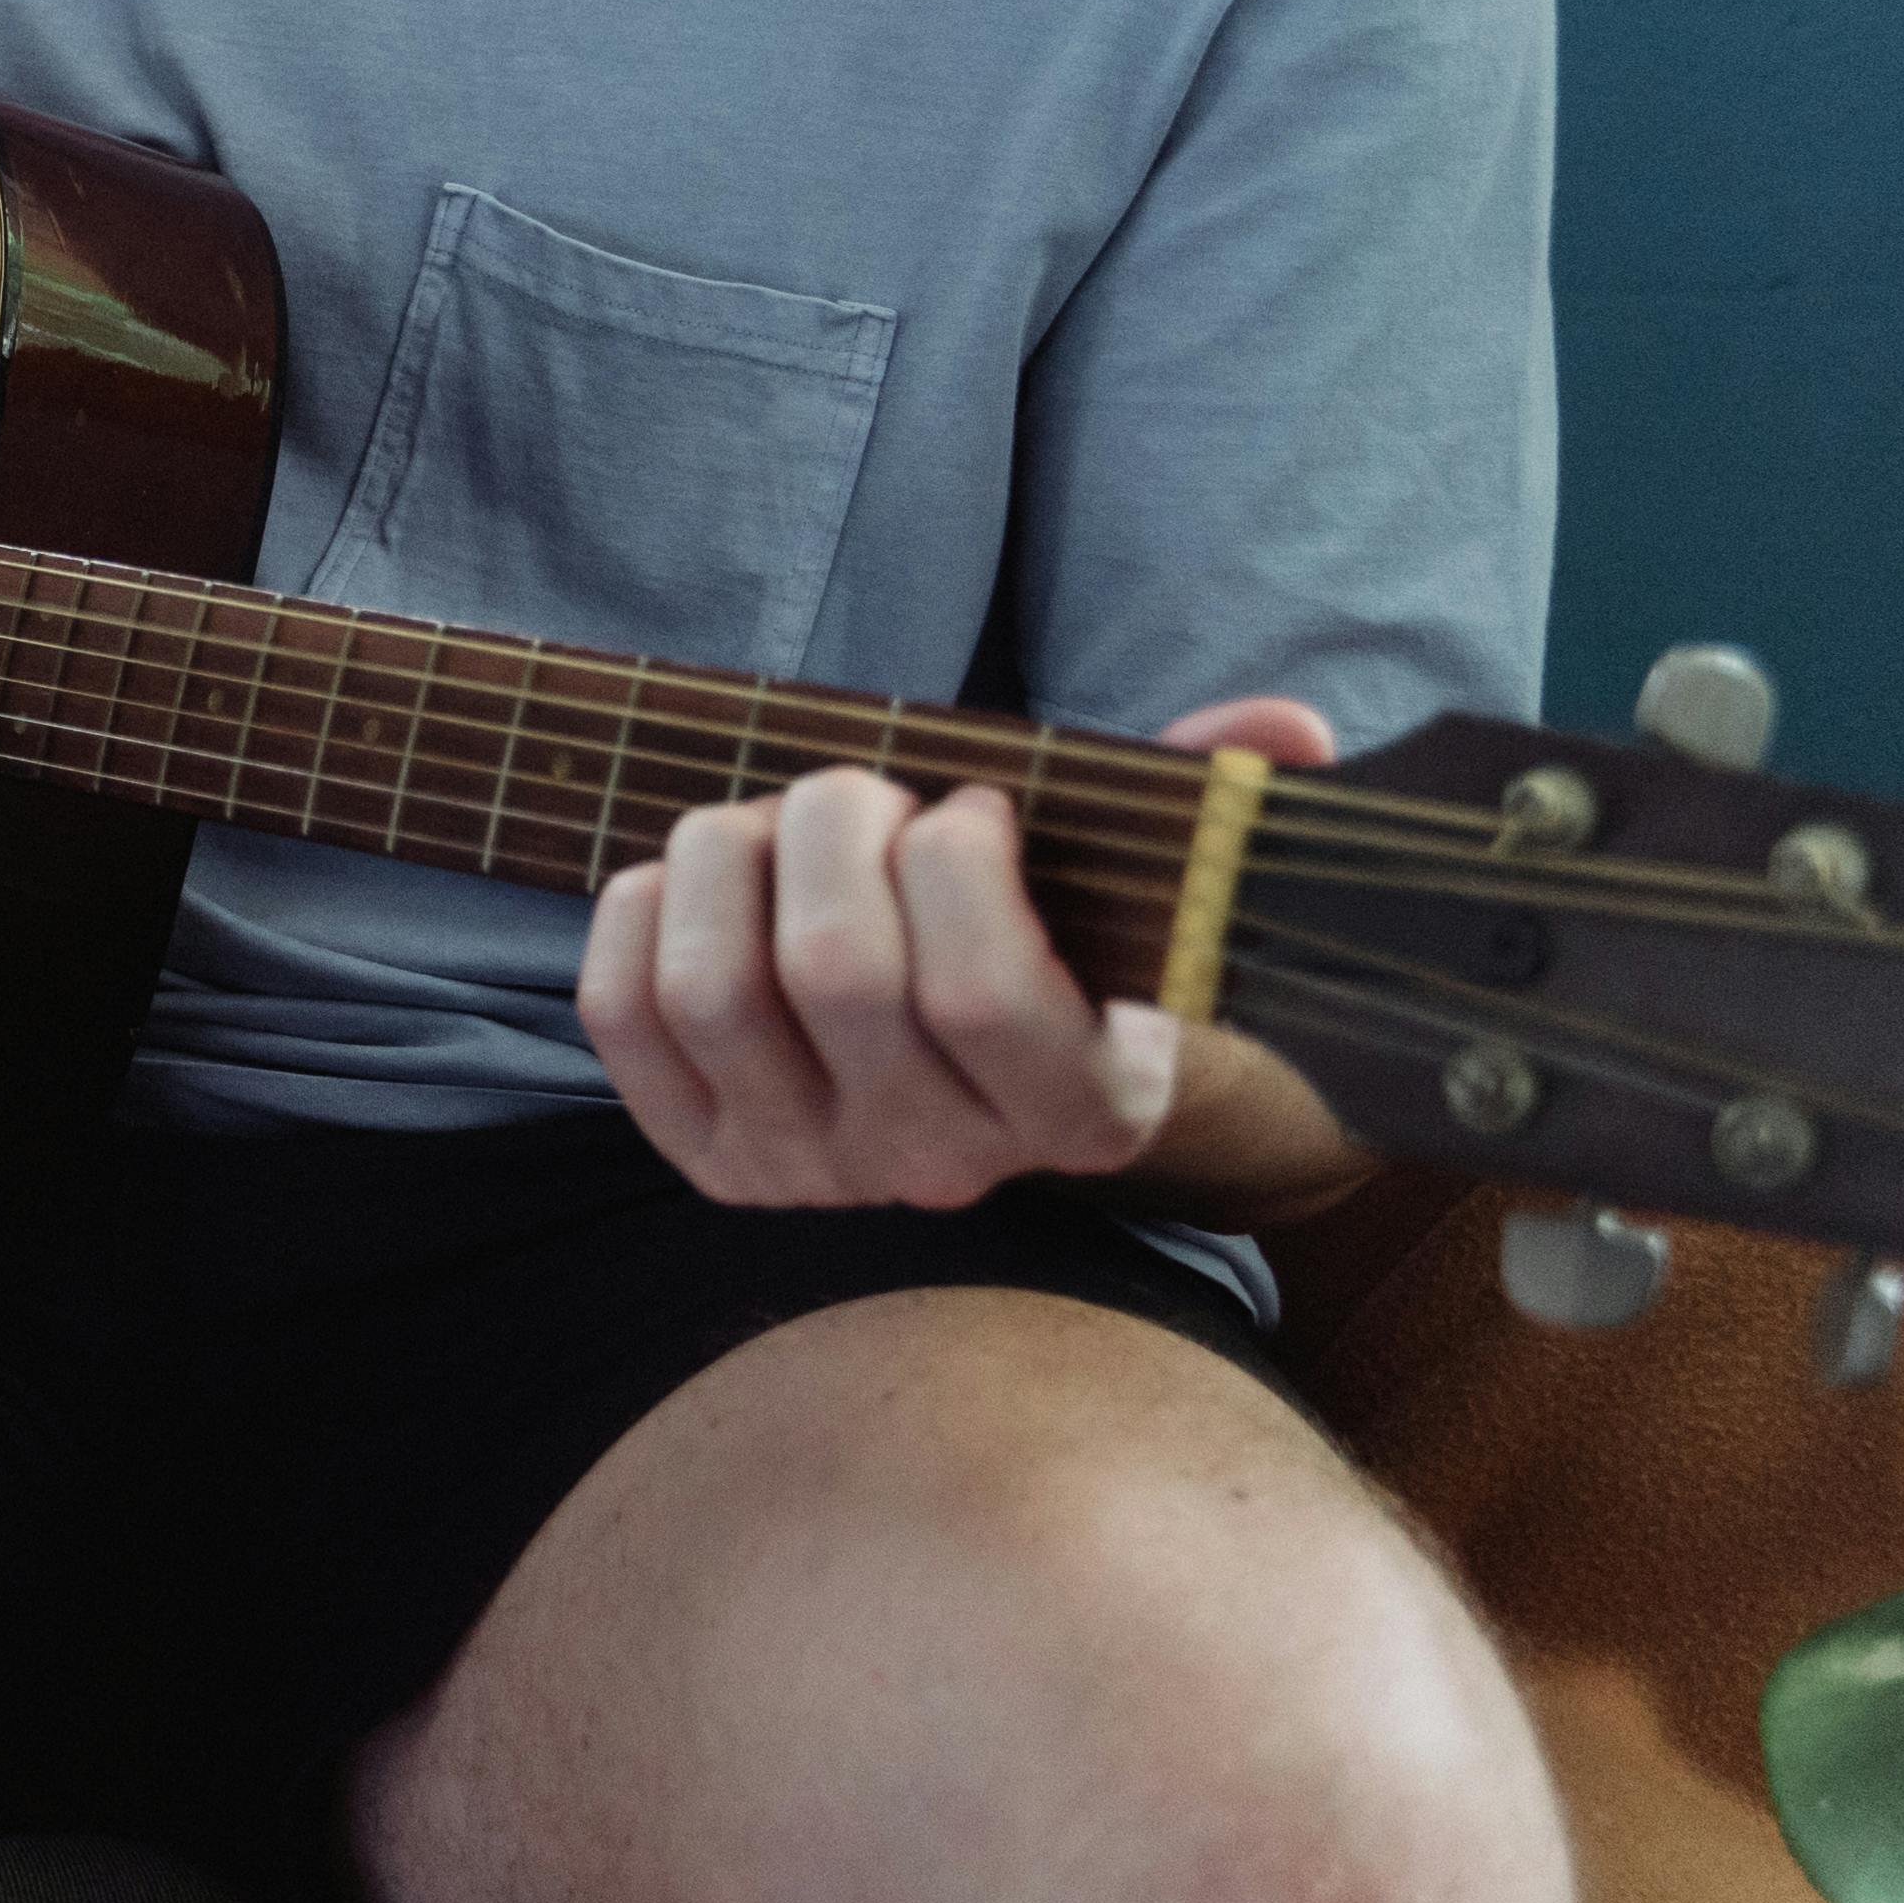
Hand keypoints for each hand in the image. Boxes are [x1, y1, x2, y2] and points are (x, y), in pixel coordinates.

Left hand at [578, 694, 1336, 1209]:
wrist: (965, 1068)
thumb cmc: (1050, 941)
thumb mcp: (1136, 881)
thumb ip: (1204, 800)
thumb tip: (1282, 730)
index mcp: (1080, 1109)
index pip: (978, 994)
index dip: (954, 862)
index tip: (971, 803)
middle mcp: (941, 1166)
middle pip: (834, 971)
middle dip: (833, 822)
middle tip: (862, 789)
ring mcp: (809, 1172)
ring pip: (712, 985)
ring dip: (726, 853)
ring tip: (775, 825)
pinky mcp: (704, 1156)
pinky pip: (621, 1012)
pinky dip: (638, 909)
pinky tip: (700, 879)